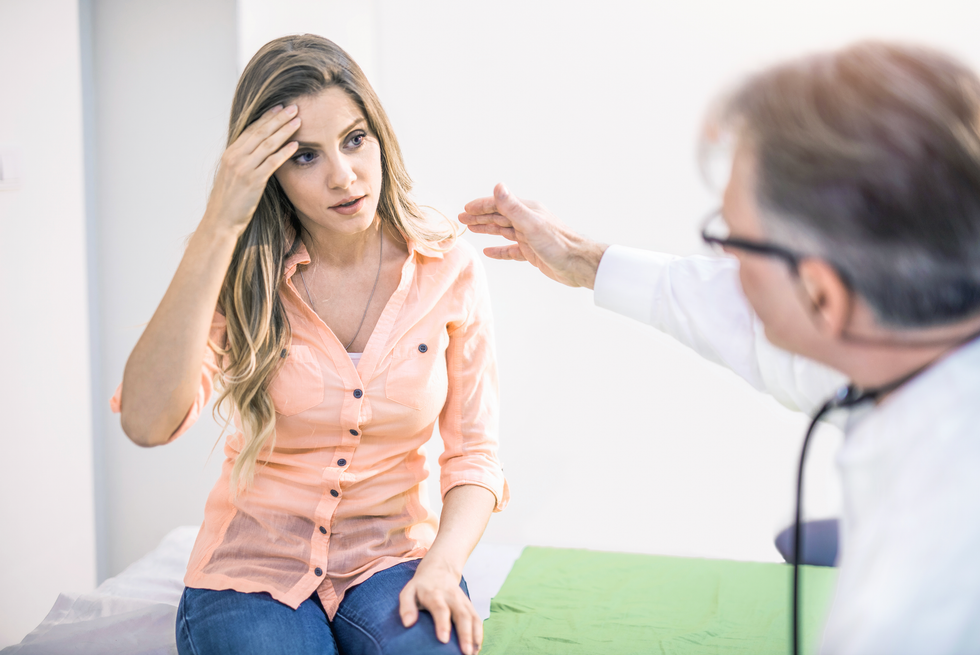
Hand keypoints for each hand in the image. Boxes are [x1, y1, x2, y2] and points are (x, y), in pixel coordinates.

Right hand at [203, 104, 300, 234]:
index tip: (279, 108)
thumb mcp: (231, 176)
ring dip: (284, 131)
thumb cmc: (229, 201)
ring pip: (267, 144)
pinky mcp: (253, 181)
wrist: (220, 220)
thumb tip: (254, 153)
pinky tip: (295, 145)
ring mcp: (243, 168)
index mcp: (230, 154)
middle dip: (278, 118)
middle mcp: (235, 157)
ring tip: (298, 121)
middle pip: (260, 132)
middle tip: (293, 107)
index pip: (251, 130)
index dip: (266, 117)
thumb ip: (242, 162)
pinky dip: (284, 152)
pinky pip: (272, 162)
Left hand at [399, 557, 481, 654]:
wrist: (439, 569)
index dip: (442, 623)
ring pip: (472, 617)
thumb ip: (406, 606)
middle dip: (465, 634)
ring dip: (474, 636)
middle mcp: (452, 597)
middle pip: (461, 615)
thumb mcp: (408, 591)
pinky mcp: (469, 605)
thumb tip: (408, 624)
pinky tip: (477, 648)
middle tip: (465, 652)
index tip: (444, 640)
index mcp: (435, 593)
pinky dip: (478, 633)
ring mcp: (463, 601)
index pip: (440, 608)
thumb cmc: (421, 587)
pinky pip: (477, 619)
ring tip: (472, 654)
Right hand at [458, 183, 608, 288]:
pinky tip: (488, 251)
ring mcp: (529, 237)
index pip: (499, 204)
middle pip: (499, 217)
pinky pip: (510, 250)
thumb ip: (512, 206)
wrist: (578, 264)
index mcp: (527, 211)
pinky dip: (499, 250)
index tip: (465, 208)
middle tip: (461, 218)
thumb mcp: (531, 224)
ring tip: (470, 229)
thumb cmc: (558, 244)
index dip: (481, 205)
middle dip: (480, 216)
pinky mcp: (531, 252)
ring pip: (503, 231)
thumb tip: (497, 186)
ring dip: (487, 229)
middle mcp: (527, 221)